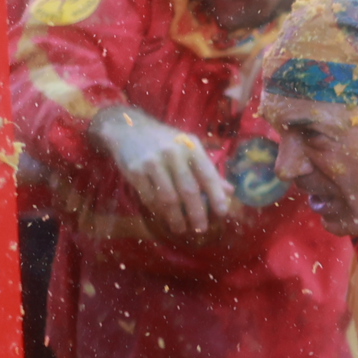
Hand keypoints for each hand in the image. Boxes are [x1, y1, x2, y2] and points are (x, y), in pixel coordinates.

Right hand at [93, 106, 233, 239]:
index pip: (207, 175)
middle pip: (189, 190)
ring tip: (181, 228)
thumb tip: (229, 191)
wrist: (128, 128)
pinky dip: (158, 210)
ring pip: (168, 198)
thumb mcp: (189, 147)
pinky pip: (149, 197)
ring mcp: (153, 162)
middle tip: (201, 228)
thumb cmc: (165, 140)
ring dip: (176, 217)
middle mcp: (173, 154)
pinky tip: (163, 216)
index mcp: (191, 147)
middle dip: (197, 213)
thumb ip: (208, 169)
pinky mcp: (135, 171)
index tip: (222, 213)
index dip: (216, 196)